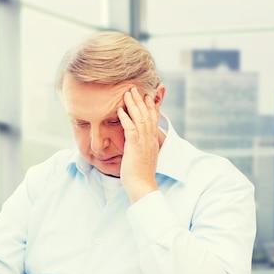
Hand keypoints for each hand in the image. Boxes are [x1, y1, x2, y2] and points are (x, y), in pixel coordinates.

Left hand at [117, 87, 159, 202]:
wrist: (142, 185)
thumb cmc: (140, 174)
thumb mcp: (143, 157)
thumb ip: (141, 147)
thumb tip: (136, 144)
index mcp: (153, 140)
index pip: (153, 119)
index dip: (150, 106)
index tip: (147, 95)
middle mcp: (150, 138)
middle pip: (147, 114)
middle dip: (141, 100)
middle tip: (135, 88)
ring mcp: (143, 141)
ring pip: (139, 118)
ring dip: (133, 104)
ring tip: (127, 93)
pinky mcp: (135, 145)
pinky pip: (130, 128)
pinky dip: (125, 117)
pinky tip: (120, 110)